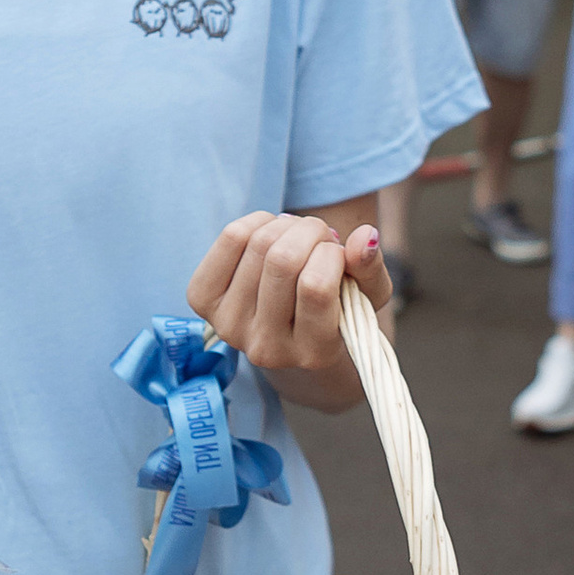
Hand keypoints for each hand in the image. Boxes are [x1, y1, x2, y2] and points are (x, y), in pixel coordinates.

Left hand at [188, 207, 387, 383]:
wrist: (290, 332)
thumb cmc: (336, 309)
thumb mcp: (366, 295)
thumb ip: (370, 269)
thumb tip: (365, 236)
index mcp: (312, 353)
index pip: (315, 287)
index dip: (331, 254)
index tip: (339, 253)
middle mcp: (265, 348)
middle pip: (282, 261)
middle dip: (310, 231)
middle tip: (321, 234)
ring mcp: (230, 326)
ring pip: (257, 244)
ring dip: (286, 225)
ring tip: (298, 236)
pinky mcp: (203, 301)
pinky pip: (231, 238)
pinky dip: (256, 221)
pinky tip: (270, 231)